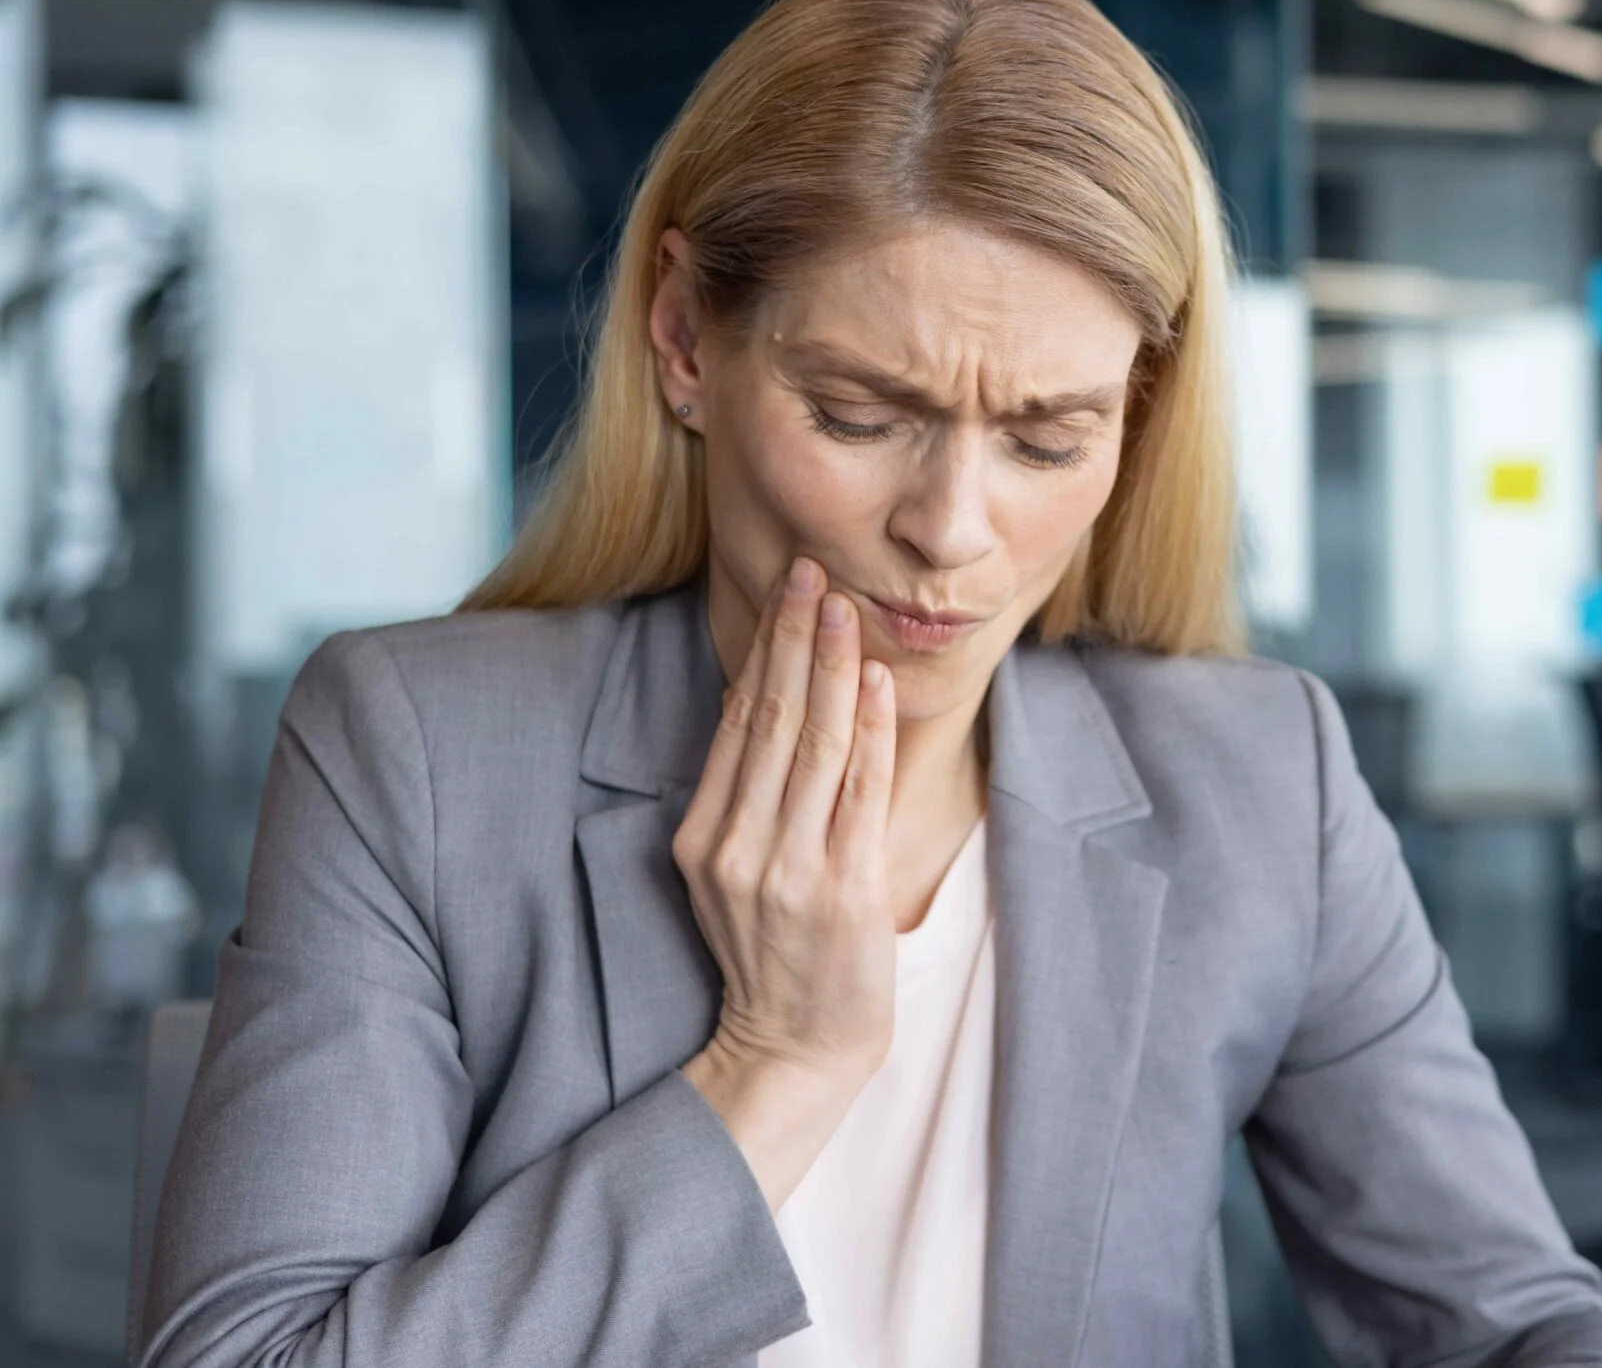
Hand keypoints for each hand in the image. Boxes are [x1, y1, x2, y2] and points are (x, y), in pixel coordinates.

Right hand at [674, 555, 897, 1208]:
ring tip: (847, 608)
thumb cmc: (773, 958)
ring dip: (832, 669)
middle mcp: (735, 849)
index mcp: (701, 839)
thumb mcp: (731, 875)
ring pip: (812, 747)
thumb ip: (744, 800)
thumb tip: (764, 705)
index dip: (762, 652)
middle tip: (812, 571)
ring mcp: (786, 871)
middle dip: (794, 639)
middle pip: (768, 721)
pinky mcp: (840, 891)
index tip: (785, 593)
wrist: (791, 1051)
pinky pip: (857, 795)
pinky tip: (877, 682)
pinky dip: (869, 733)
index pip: (735, 724)